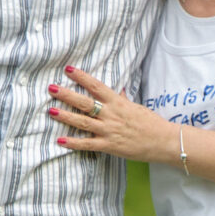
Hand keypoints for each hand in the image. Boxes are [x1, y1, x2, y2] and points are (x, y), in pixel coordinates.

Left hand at [47, 66, 175, 164]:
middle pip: (85, 102)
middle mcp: (111, 114)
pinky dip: (73, 143)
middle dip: (66, 94)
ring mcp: (109, 130)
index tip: (68, 69)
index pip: (96, 86)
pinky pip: (87, 144)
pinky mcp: (109, 146)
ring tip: (51, 110)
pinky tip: (60, 140)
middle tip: (51, 88)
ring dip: (65, 116)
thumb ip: (123, 100)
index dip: (81, 77)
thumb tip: (118, 91)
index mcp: (117, 102)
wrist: (163, 141)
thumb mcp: (135, 107)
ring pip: (82, 121)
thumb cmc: (151, 123)